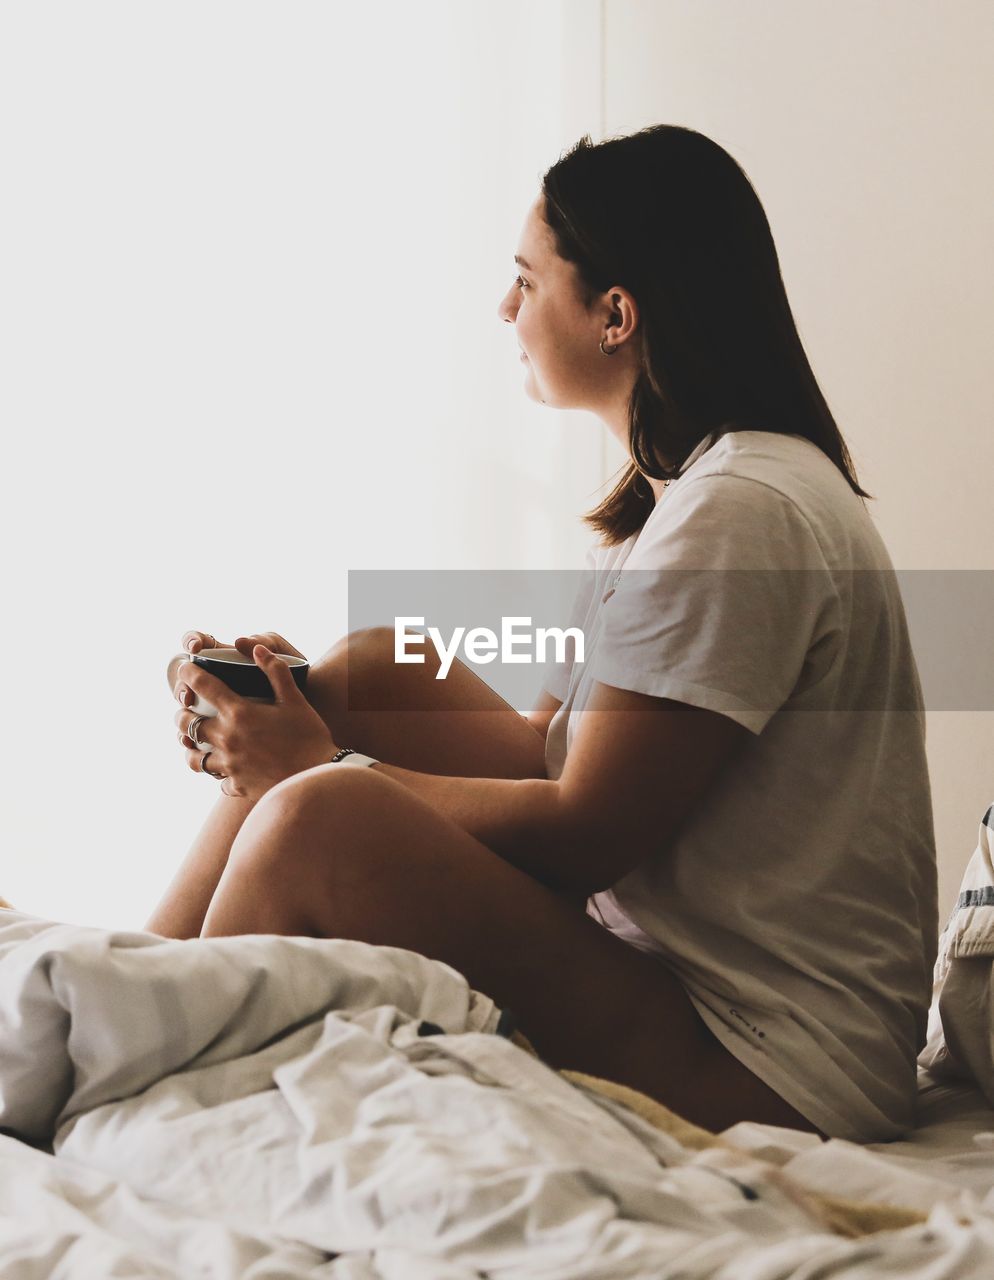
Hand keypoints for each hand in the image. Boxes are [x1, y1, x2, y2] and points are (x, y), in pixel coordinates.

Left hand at [174, 645, 336, 800]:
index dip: (189, 674)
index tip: (184, 669)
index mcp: (239, 713)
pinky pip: (219, 780)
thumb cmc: (309, 736)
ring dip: (191, 747)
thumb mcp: (295, 700)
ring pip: (194, 757)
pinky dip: (219, 773)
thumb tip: (257, 648)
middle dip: (182, 713)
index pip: (203, 686)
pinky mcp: (238, 784)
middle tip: (186, 709)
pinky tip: (226, 769)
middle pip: (187, 724)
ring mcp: (230, 764)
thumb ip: (275, 672)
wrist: (318, 776)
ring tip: (193, 743)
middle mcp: (227, 738)